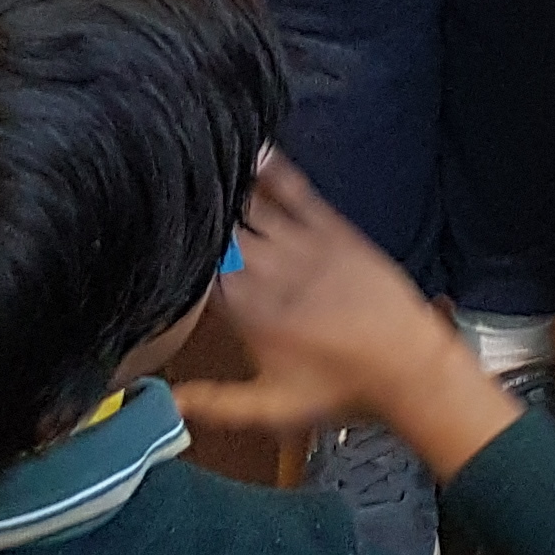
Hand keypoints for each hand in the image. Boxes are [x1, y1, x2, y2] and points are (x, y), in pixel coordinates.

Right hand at [176, 155, 517, 474]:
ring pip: (253, 207)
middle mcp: (271, 270)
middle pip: (220, 233)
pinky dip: (274, 169)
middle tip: (160, 187)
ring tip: (191, 157)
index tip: (146, 234)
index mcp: (248, 312)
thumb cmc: (340, 390)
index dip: (171, 253)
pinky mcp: (335, 230)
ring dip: (223, 186)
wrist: (409, 366)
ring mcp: (304, 244)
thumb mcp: (271, 410)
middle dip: (192, 213)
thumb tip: (162, 402)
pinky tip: (254, 145)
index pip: (197, 273)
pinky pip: (297, 192)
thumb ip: (214, 404)